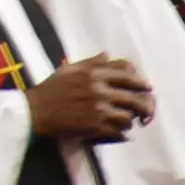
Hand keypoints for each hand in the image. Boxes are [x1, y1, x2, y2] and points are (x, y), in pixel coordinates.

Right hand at [26, 55, 152, 140]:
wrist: (36, 111)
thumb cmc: (52, 89)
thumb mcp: (70, 69)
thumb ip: (91, 62)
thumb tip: (107, 55)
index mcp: (94, 73)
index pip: (127, 74)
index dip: (141, 81)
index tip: (148, 87)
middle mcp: (99, 90)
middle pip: (134, 96)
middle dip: (145, 104)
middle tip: (147, 110)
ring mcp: (99, 109)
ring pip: (129, 115)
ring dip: (132, 119)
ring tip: (132, 120)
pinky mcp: (96, 126)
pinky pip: (119, 129)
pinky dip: (123, 130)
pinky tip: (121, 129)